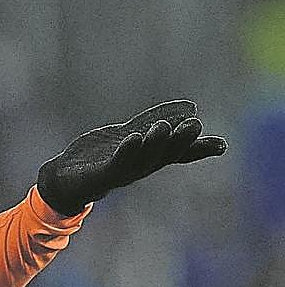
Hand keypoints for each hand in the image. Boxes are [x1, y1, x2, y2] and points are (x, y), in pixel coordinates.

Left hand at [37, 99, 226, 216]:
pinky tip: (134, 137)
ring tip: (164, 126)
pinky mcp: (101, 174)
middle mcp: (139, 167)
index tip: (222, 145)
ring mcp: (121, 173)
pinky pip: (117, 163)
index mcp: (148, 158)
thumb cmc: (99, 157)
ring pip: (143, 159)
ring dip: (155, 143)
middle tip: (194, 125)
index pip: (178, 154)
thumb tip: (191, 107)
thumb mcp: (128, 135)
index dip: (198, 149)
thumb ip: (153, 122)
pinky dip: (127, 151)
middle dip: (179, 141)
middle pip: (164, 155)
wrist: (64, 179)